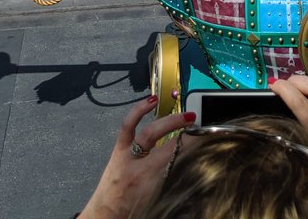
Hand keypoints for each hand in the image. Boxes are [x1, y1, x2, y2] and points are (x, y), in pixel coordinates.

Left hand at [78, 96, 194, 218]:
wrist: (104, 215)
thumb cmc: (129, 211)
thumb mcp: (154, 201)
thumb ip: (170, 181)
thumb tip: (190, 163)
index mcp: (147, 186)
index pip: (174, 164)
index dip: (190, 150)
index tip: (204, 141)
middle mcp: (137, 169)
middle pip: (166, 148)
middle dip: (185, 137)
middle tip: (200, 130)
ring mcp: (126, 156)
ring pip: (149, 133)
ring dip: (169, 122)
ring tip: (185, 115)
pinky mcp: (118, 149)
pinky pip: (128, 126)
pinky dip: (139, 110)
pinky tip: (152, 100)